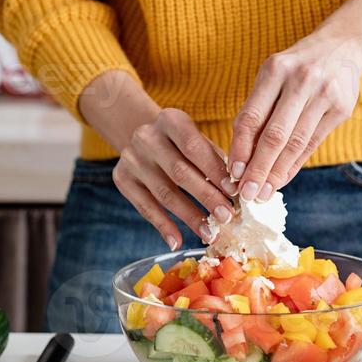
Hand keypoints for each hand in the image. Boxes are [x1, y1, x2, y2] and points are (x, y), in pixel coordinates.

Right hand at [113, 108, 235, 249]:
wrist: (143, 137)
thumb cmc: (182, 142)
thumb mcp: (198, 139)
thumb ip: (216, 159)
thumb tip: (239, 190)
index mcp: (170, 120)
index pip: (194, 146)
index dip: (215, 170)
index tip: (234, 192)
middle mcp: (147, 137)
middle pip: (180, 172)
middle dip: (206, 197)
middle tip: (226, 217)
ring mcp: (132, 158)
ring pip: (164, 193)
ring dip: (189, 216)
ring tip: (208, 233)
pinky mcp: (122, 179)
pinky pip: (144, 207)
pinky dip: (163, 226)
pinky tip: (177, 241)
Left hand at [228, 35, 361, 201]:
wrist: (344, 45)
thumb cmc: (297, 66)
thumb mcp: (273, 75)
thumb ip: (258, 109)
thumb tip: (241, 156)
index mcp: (275, 69)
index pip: (252, 117)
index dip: (240, 148)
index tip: (232, 173)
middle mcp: (301, 80)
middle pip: (275, 135)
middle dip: (258, 168)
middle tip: (247, 193)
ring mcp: (325, 94)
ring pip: (296, 143)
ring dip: (278, 172)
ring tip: (264, 192)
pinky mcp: (342, 108)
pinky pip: (313, 143)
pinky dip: (296, 164)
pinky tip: (283, 178)